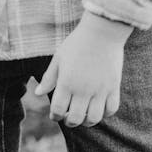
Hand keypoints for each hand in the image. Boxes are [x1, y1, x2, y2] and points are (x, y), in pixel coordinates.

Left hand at [35, 12, 131, 126]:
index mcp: (66, 83)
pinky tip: (99, 108)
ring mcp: (100, 89)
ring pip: (94, 118)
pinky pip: (111, 109)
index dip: (55, 116)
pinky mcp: (114, 86)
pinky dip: (105, 113)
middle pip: (76, 119)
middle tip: (69, 116)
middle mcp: (83, 90)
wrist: (103, 30)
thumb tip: (38, 93)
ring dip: (87, 121)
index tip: (56, 115)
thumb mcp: (58, 58)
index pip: (58, 110)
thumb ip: (49, 78)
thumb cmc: (77, 43)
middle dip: (70, 122)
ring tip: (84, 114)